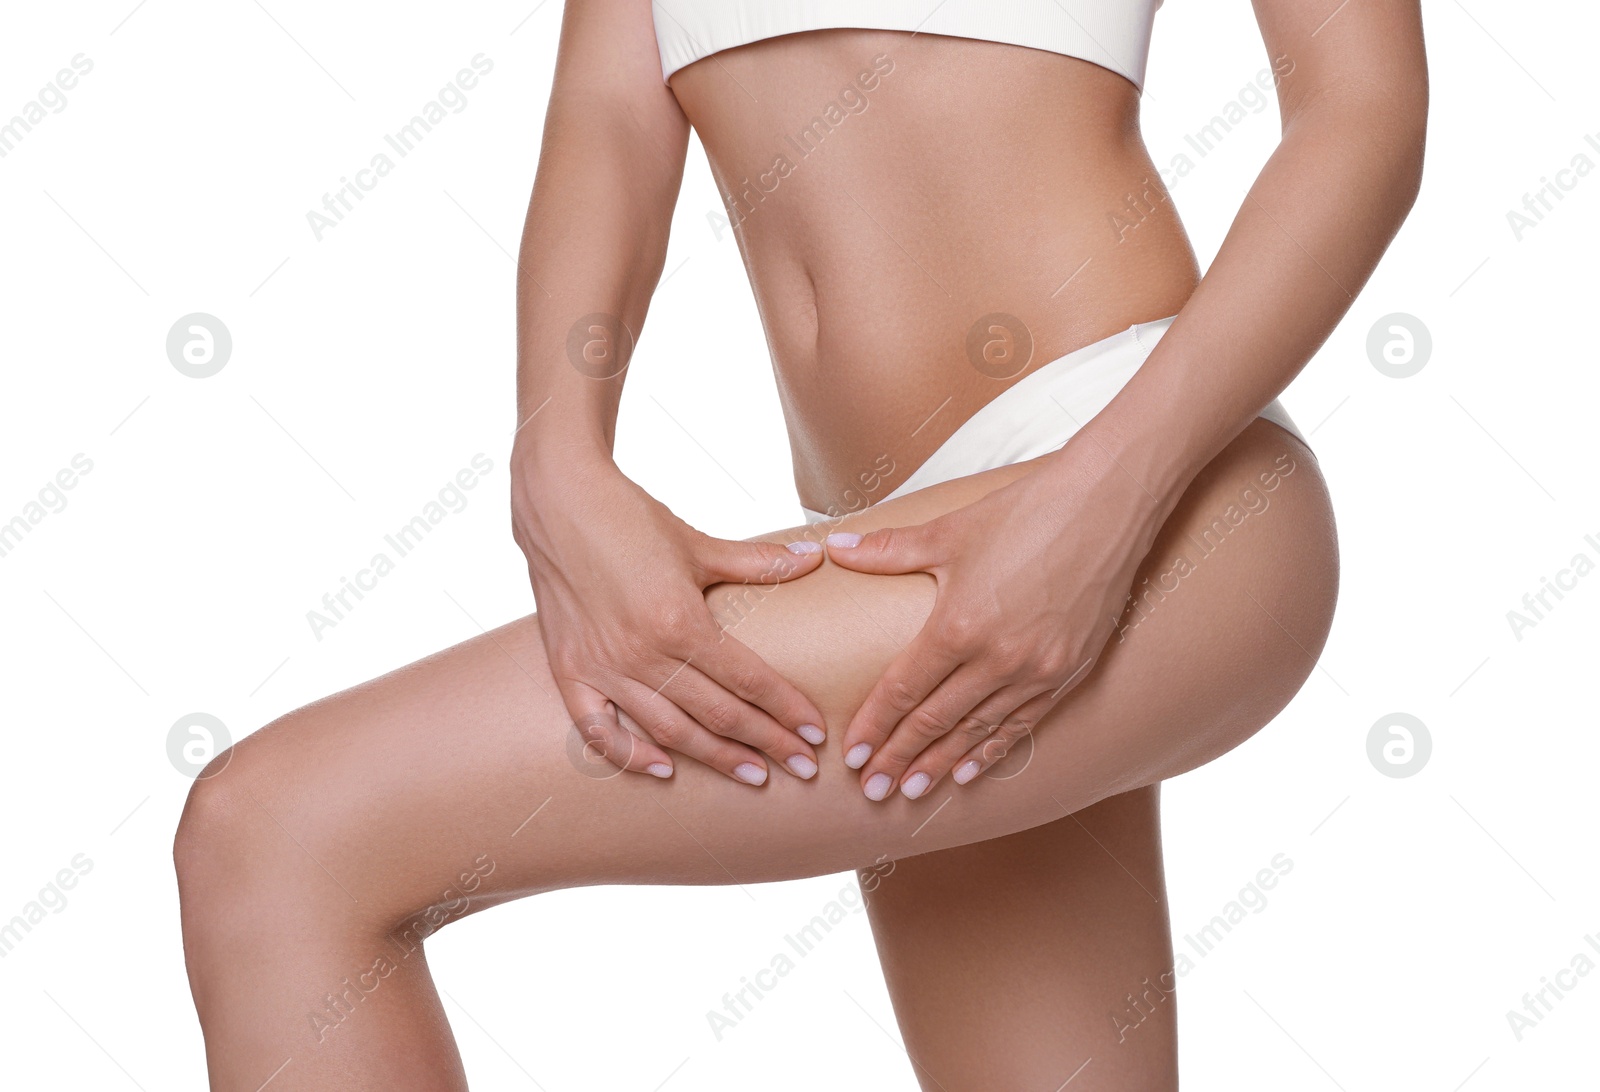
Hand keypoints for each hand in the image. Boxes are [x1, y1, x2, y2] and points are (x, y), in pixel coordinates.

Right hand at [514, 449, 827, 784]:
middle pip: (718, 714)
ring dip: (715, 758)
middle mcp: (642, 653)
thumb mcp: (698, 543)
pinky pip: (598, 730)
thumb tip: (815, 557)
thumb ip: (758, 561)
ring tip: (753, 775)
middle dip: (766, 743)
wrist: (557, 500)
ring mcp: (602, 667)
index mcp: (679, 620)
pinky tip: (663, 770)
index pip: (747, 680)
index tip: (814, 733)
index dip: (786, 709)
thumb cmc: (631, 517)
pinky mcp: (569, 669)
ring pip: (669, 731)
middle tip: (803, 767)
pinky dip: (629, 755)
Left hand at [824, 444, 1162, 799]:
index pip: (905, 690)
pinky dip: (992, 749)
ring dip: (941, 764)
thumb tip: (835, 548)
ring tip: (911, 792)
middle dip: (899, 758)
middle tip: (872, 792)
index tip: (853, 756)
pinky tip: (968, 770)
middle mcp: (997, 657)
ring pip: (977, 730)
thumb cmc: (1025, 511)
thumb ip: (888, 550)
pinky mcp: (1068, 671)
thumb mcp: (949, 531)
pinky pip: (1022, 723)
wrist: (1108, 505)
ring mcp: (1036, 669)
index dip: (876, 726)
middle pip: (935, 720)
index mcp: (958, 624)